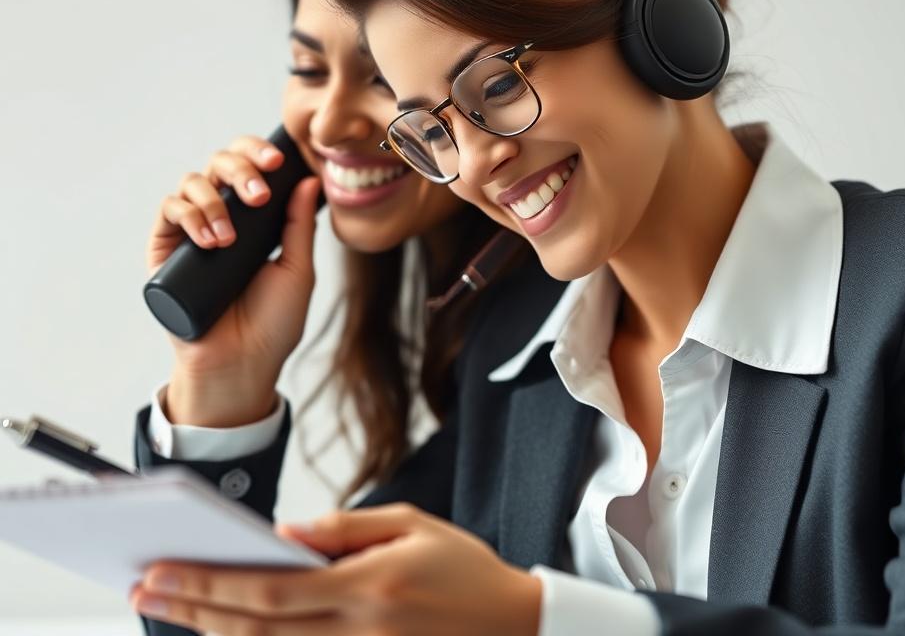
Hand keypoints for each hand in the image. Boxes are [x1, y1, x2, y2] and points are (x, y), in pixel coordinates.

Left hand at [131, 503, 541, 635]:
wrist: (514, 625)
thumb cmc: (464, 569)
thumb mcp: (413, 524)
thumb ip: (347, 528)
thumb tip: (286, 535)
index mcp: (369, 586)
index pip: (271, 588)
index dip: (211, 582)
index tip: (166, 567)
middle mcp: (358, 632)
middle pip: (256, 628)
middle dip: (193, 608)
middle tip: (145, 588)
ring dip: (213, 632)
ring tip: (169, 610)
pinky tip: (227, 633)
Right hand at [146, 134, 321, 426]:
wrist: (241, 363)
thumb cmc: (273, 322)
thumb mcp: (297, 269)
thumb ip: (300, 225)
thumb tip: (309, 179)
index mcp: (256, 218)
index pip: (251, 168)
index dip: (259, 153)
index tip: (279, 160)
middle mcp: (222, 216)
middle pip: (221, 165)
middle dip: (241, 169)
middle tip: (259, 194)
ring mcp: (192, 231)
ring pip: (193, 182)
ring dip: (214, 200)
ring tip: (230, 238)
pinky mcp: (166, 250)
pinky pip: (169, 211)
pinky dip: (188, 215)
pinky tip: (210, 241)